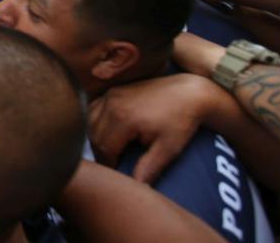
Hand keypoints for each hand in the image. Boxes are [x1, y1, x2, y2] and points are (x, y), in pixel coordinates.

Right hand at [88, 73, 223, 182]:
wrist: (189, 93)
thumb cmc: (181, 121)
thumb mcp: (168, 148)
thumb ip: (149, 168)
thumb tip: (137, 187)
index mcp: (123, 118)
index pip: (104, 148)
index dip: (108, 165)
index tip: (117, 174)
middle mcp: (111, 103)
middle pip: (94, 135)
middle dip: (101, 153)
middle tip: (113, 165)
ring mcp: (111, 94)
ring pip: (90, 121)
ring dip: (96, 137)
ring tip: (110, 150)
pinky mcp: (114, 90)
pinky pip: (94, 108)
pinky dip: (96, 121)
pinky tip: (108, 132)